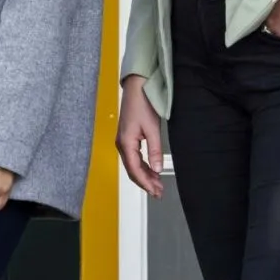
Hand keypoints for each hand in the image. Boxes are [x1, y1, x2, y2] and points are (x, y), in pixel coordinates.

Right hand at [116, 75, 164, 198]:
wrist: (136, 87)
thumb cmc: (142, 103)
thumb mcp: (152, 128)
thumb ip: (155, 150)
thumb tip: (157, 169)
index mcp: (125, 143)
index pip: (135, 170)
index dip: (145, 183)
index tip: (156, 191)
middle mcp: (121, 143)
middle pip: (132, 170)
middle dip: (145, 182)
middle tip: (158, 192)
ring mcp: (123, 140)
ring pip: (132, 164)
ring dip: (144, 175)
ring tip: (157, 183)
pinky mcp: (126, 137)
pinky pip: (133, 157)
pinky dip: (142, 166)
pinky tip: (151, 169)